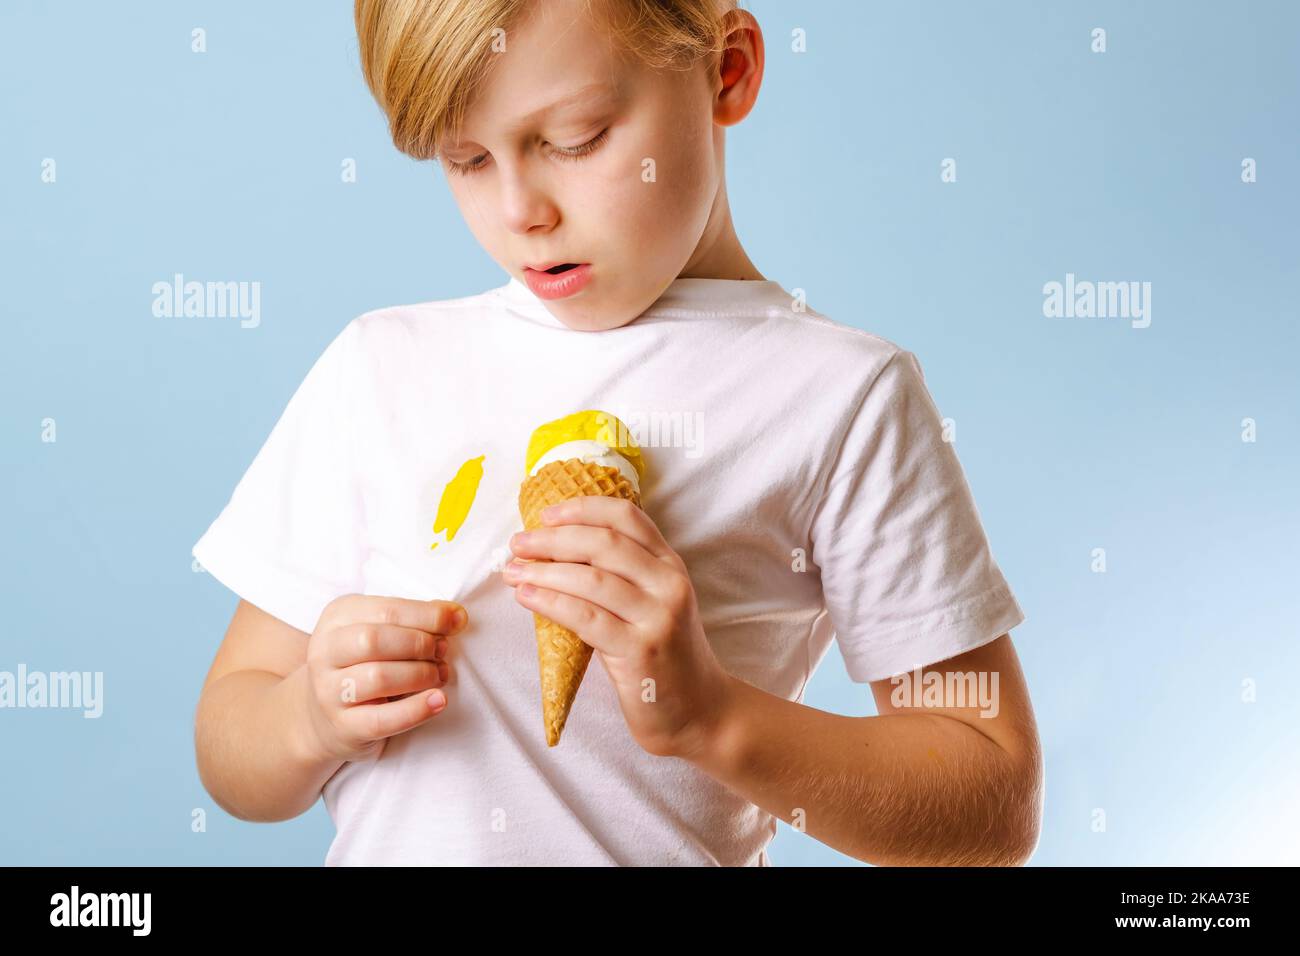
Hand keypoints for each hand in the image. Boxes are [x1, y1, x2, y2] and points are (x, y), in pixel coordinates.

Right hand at [302, 594, 465, 761]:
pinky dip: (416, 710)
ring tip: (440, 674)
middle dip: (420, 644)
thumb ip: (414, 620)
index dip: (428, 615)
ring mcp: (329, 691)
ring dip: (420, 674)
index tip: (458, 620)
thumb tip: (456, 616)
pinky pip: (383, 719)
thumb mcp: (381, 631)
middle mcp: (325, 652)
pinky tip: (438, 700)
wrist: (324, 715)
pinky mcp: (343, 726)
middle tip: (443, 651)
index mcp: (337, 617)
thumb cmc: (365, 663)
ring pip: (378, 677)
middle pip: (375, 641)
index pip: (387, 609)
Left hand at [504, 496, 731, 758]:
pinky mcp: (641, 651)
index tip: (547, 514)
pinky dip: (551, 602)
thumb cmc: (666, 657)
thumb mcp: (655, 605)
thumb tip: (556, 553)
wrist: (701, 711)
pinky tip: (527, 597)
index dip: (584, 509)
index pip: (627, 518)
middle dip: (553, 539)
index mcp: (671, 566)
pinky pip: (586, 618)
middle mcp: (669, 585)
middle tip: (518, 543)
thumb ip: (623, 577)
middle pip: (604, 544)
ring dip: (544, 571)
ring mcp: (658, 618)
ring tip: (513, 572)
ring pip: (591, 579)